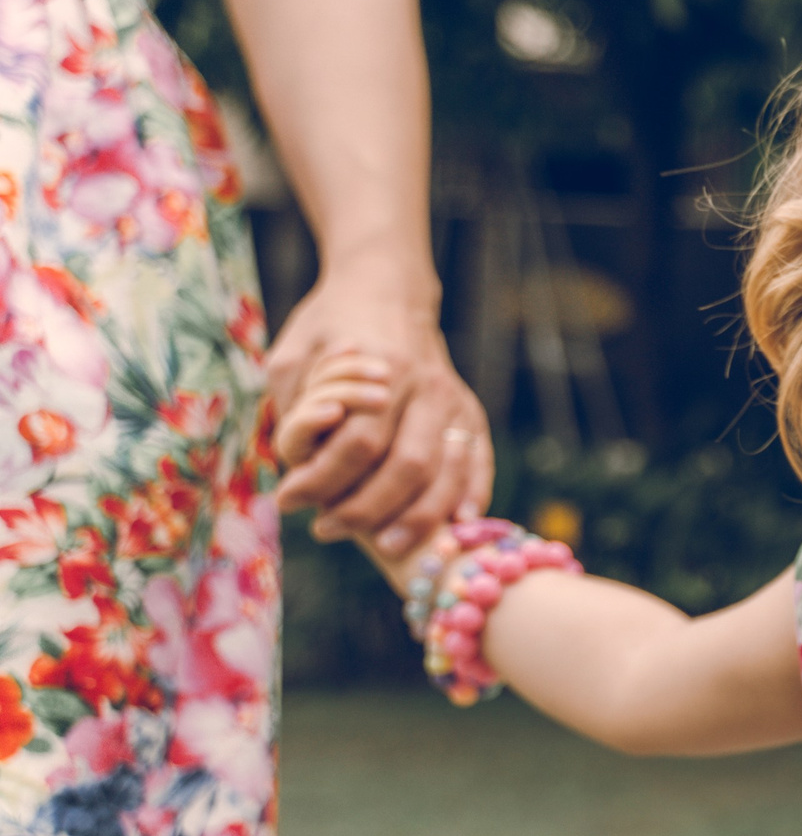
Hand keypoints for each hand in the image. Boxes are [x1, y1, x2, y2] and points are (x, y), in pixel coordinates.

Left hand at [266, 269, 492, 557]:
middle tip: (326, 527)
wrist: (388, 290)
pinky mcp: (469, 412)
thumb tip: (303, 468)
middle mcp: (427, 387)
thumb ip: (295, 409)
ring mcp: (454, 401)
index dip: (322, 480)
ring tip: (384, 545)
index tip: (289, 499)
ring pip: (447, 472)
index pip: (358, 442)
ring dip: (417, 518)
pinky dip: (471, 496)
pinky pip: (478, 461)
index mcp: (382, 368)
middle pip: (407, 465)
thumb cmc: (329, 328)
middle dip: (366, 509)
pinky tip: (456, 526)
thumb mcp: (294, 356)